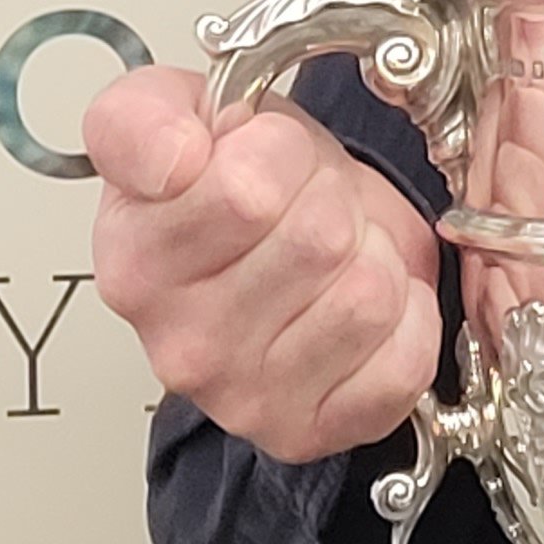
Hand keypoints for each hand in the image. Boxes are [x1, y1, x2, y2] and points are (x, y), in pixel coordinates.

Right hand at [86, 64, 442, 459]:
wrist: (279, 246)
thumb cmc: (234, 188)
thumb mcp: (175, 115)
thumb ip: (146, 114)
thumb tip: (173, 154)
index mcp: (135, 258)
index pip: (244, 189)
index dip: (279, 153)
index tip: (262, 155)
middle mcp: (178, 341)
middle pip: (319, 240)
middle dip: (332, 201)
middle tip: (307, 204)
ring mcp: (243, 396)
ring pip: (368, 294)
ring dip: (373, 259)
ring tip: (335, 256)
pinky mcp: (309, 430)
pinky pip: (403, 358)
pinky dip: (407, 320)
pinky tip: (363, 308)